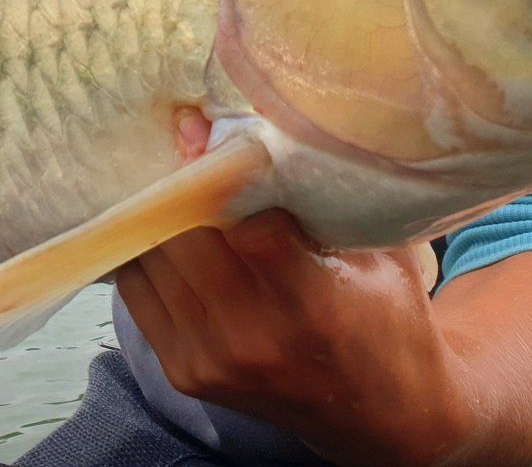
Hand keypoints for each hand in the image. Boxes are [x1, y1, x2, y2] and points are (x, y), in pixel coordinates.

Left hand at [117, 114, 531, 466]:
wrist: (385, 418)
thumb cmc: (392, 317)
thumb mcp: (385, 250)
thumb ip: (338, 193)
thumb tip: (283, 113)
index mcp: (311, 304)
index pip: (242, 224)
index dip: (217, 169)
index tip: (204, 123)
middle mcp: (252, 338)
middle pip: (181, 237)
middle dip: (176, 181)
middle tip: (178, 133)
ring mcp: (210, 360)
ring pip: (151, 261)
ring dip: (151, 211)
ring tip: (160, 164)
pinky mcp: (184, 373)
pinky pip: (139, 291)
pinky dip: (145, 250)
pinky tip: (156, 216)